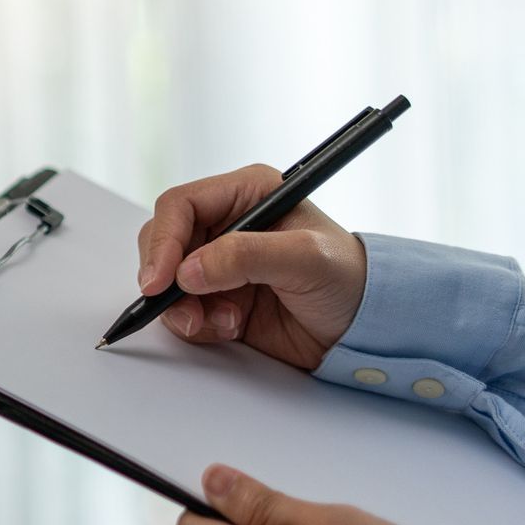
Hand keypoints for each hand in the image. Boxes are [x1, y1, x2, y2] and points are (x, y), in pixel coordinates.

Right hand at [137, 164, 366, 370]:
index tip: (159, 280)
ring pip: (166, 281)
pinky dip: (196, 325)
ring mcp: (218, 264)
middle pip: (163, 242)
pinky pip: (180, 311)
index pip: (181, 206)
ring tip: (223, 322)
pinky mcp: (216, 299)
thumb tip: (188, 271)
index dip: (163, 241)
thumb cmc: (350, 280)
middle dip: (166, 278)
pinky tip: (231, 328)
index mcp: (248, 194)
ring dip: (183, 308)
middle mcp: (227, 225)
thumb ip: (246, 257)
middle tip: (182, 307)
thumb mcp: (306, 259)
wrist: (365, 330)